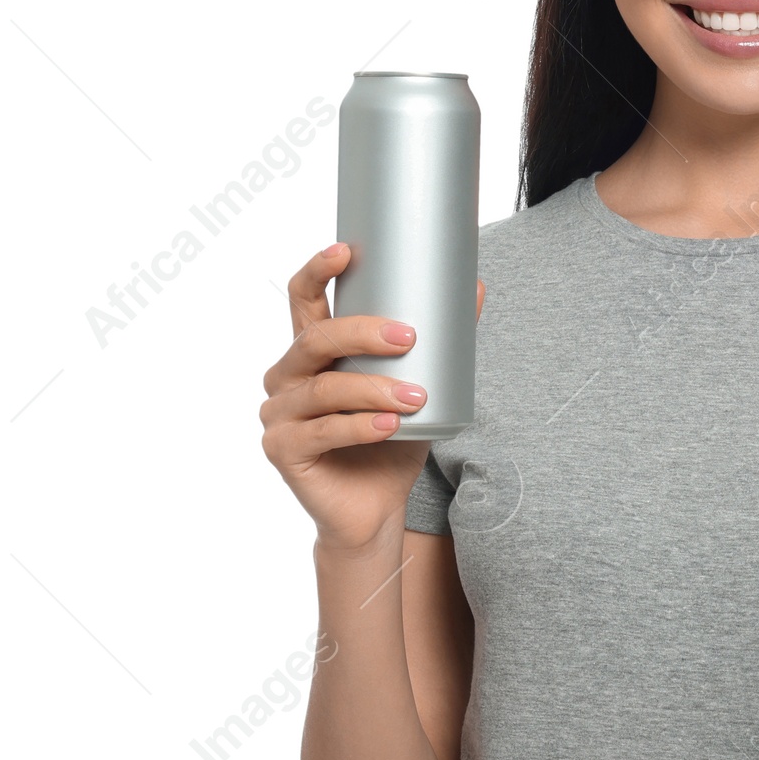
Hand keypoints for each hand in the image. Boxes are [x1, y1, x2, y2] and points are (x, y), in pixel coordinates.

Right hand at [259, 243, 485, 550]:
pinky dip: (359, 427)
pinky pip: (321, 432)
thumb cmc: (393, 441)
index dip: (318, 271)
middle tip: (409, 337)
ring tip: (415, 396)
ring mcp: (280, 414)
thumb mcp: (420, 383)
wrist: (376, 508)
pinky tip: (389, 426)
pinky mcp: (282, 450)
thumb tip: (478, 286)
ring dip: (373, 389)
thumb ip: (441, 341)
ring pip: (324, 389)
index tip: (345, 250)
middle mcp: (287, 377)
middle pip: (315, 339)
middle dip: (363, 332)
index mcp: (312, 352)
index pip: (304, 300)